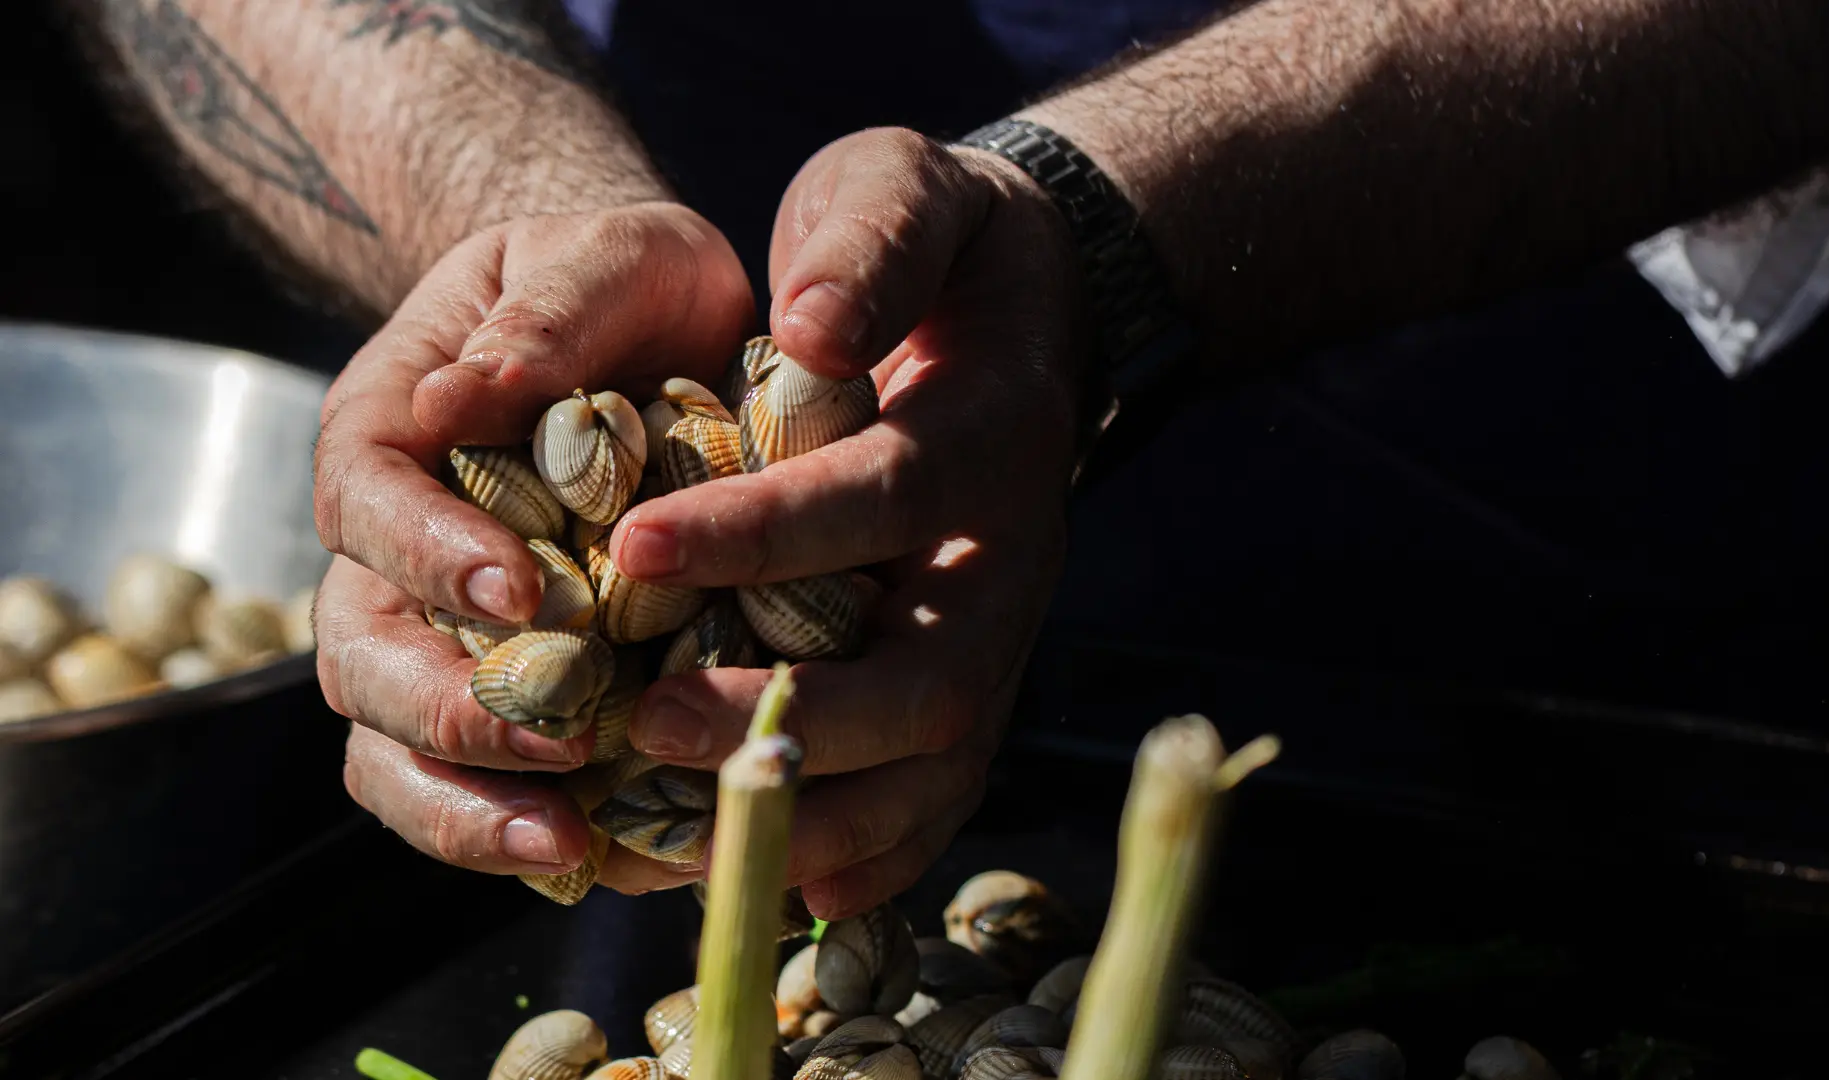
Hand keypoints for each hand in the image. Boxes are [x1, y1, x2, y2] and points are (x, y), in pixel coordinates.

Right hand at [315, 202, 755, 887]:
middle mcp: (393, 545)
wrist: (663, 334)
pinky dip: (516, 825)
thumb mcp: (608, 253)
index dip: (431, 556)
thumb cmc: (623, 285)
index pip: (371, 503)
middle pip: (361, 652)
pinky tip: (601, 854)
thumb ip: (547, 310)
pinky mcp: (503, 688)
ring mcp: (437, 629)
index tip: (523, 593)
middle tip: (557, 747)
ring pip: (392, 744)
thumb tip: (470, 390)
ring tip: (565, 845)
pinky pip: (471, 779)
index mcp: (392, 430)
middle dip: (448, 711)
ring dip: (465, 804)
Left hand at [603, 128, 1085, 915]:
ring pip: (939, 766)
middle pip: (932, 678)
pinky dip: (863, 855)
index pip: (884, 498)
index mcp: (991, 437)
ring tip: (675, 843)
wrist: (1030, 313)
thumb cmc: (936, 249)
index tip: (638, 544)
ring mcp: (999, 636)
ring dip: (818, 817)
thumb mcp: (905, 188)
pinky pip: (937, 793)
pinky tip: (767, 884)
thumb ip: (870, 237)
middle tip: (644, 724)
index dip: (769, 531)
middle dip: (794, 717)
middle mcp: (1008, 560)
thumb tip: (809, 324)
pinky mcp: (973, 684)